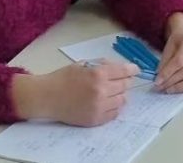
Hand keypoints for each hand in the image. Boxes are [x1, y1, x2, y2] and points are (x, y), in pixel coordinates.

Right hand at [13, 61, 138, 126]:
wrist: (47, 97)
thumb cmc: (63, 78)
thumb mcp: (83, 64)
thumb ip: (102, 64)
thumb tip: (120, 67)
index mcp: (98, 74)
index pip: (124, 71)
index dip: (132, 70)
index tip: (135, 70)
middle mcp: (101, 90)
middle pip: (125, 86)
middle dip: (124, 81)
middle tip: (119, 80)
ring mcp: (99, 106)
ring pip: (122, 100)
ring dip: (119, 95)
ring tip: (110, 92)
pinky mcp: (95, 119)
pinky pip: (114, 114)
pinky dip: (114, 107)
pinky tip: (107, 102)